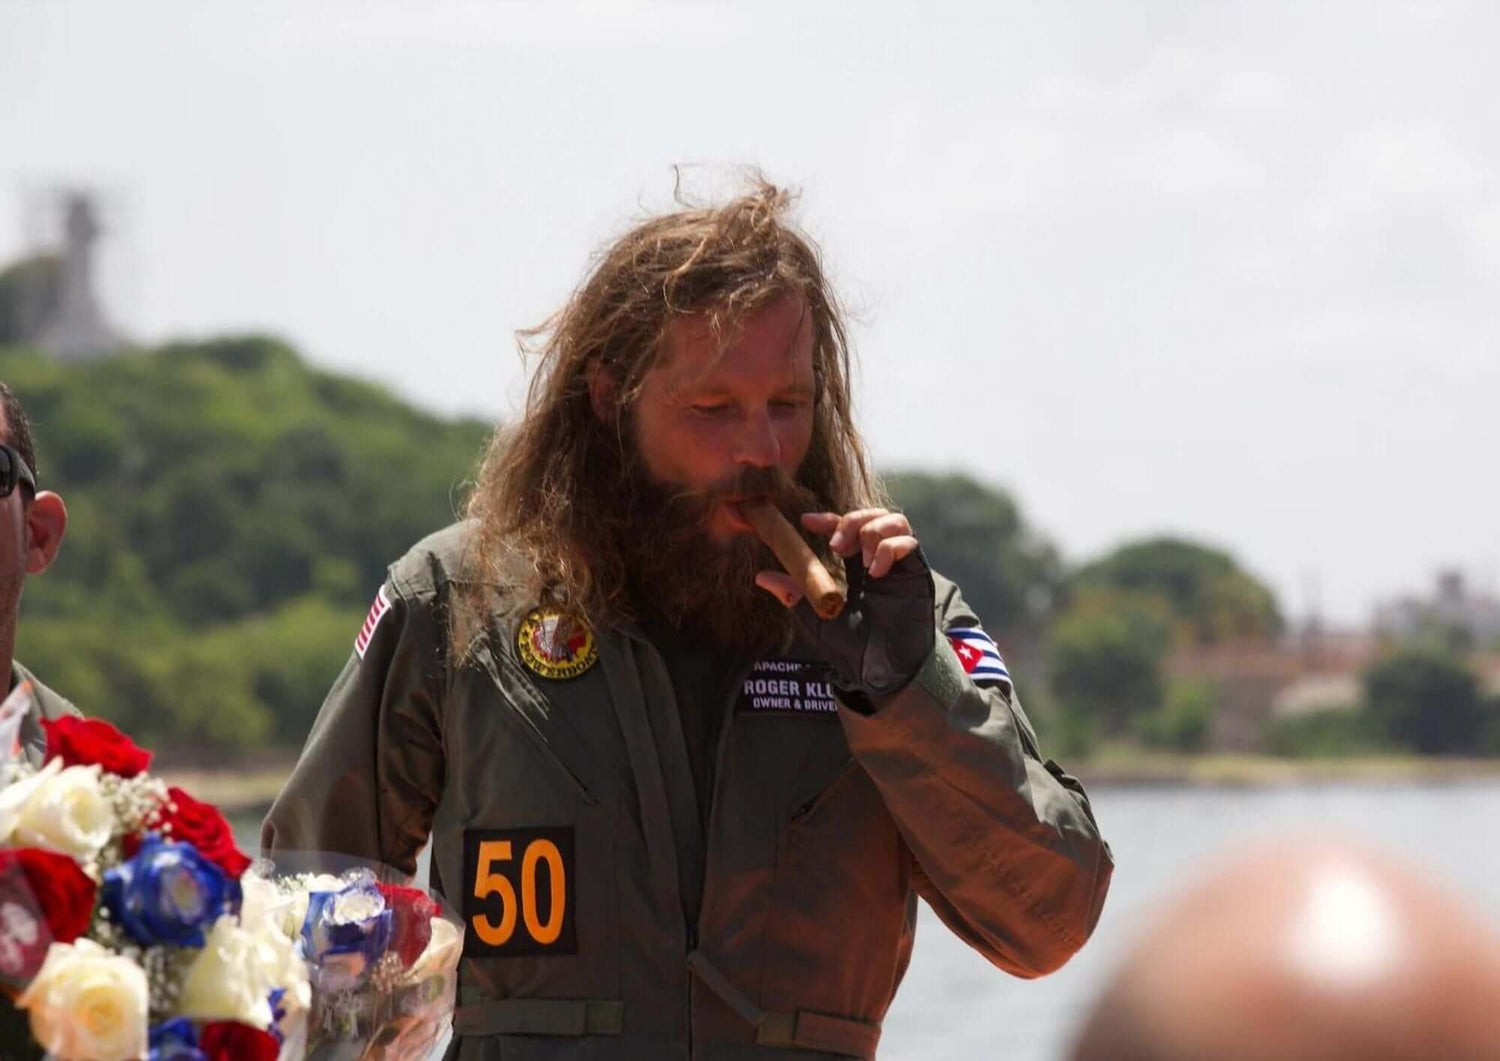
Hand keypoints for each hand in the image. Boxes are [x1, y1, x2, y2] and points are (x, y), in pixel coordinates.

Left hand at [755, 508, 935, 697]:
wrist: (881, 674)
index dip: (829, 520)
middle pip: (872, 517)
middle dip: (851, 521)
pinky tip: (875, 571)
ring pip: (895, 521)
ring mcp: (900, 566)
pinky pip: (909, 543)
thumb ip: (794, 594)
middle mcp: (879, 561)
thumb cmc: (852, 649)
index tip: (806, 522)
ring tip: (859, 559)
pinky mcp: (917, 575)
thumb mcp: (816, 617)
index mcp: (856, 567)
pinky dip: (889, 548)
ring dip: (872, 531)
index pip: (845, 529)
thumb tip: (760, 577)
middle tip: (835, 545)